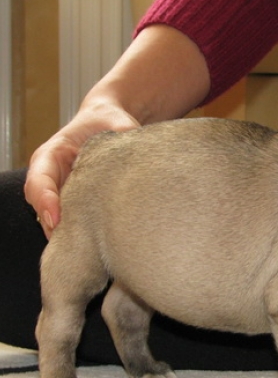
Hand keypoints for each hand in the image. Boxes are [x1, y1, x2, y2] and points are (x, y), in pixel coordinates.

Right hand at [25, 103, 139, 237]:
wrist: (108, 124)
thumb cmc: (109, 122)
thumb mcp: (116, 123)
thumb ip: (123, 134)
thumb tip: (137, 147)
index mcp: (53, 154)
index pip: (40, 178)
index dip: (45, 200)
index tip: (56, 218)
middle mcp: (51, 175)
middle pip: (41, 205)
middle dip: (52, 226)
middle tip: (69, 247)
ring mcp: (61, 191)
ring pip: (52, 219)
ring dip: (64, 236)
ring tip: (83, 254)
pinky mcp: (73, 203)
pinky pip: (69, 223)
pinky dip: (77, 236)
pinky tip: (95, 250)